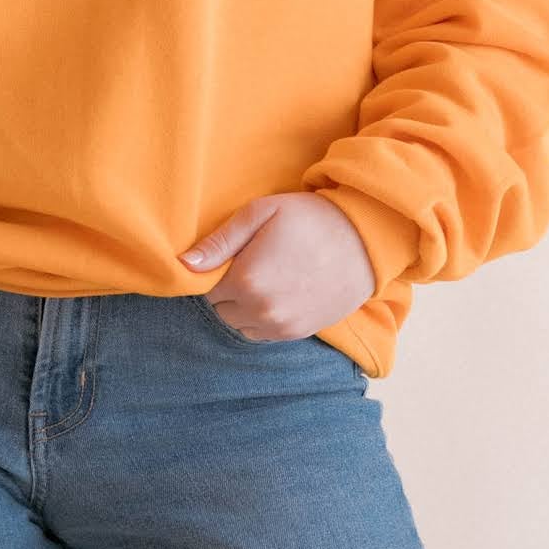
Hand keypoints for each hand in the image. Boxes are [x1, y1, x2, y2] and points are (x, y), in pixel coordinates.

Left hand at [182, 190, 375, 342]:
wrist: (365, 242)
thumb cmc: (310, 219)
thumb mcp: (261, 214)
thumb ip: (219, 242)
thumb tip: (184, 264)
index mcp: (246, 280)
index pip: (206, 288)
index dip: (217, 270)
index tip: (236, 255)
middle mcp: (260, 310)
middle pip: (221, 309)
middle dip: (228, 290)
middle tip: (252, 264)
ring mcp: (280, 326)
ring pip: (239, 325)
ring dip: (244, 307)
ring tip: (267, 279)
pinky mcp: (296, 334)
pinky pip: (262, 334)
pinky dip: (262, 318)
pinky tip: (280, 293)